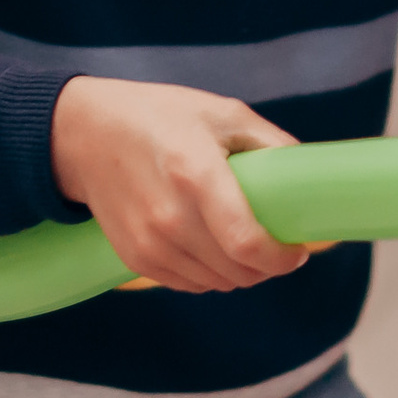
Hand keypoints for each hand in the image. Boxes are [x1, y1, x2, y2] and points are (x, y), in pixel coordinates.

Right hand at [49, 77, 313, 292]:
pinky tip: (216, 249)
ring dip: (241, 273)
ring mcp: (148, 242)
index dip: (282, 258)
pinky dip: (211, 275)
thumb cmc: (161, 117)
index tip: (299, 252)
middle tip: (279, 246)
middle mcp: (170, 217)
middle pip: (237, 270)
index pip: (246, 242)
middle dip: (268, 266)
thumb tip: (312, 175)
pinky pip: (189, 285)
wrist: (85, 134)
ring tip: (248, 245)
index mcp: (196, 174)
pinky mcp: (134, 257)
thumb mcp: (222, 113)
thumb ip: (271, 143)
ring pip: (216, 283)